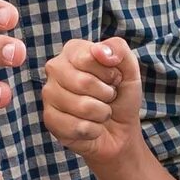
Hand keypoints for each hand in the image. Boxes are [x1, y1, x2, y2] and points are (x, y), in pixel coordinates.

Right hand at [41, 37, 145, 162]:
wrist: (120, 129)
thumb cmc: (121, 95)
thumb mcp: (129, 69)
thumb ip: (119, 49)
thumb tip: (101, 52)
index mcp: (72, 51)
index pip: (90, 58)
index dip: (110, 73)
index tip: (114, 78)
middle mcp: (55, 69)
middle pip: (84, 82)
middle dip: (106, 94)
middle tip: (108, 97)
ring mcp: (49, 94)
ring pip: (82, 106)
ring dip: (102, 113)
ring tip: (100, 112)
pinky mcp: (49, 120)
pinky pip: (78, 127)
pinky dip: (94, 130)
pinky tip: (91, 126)